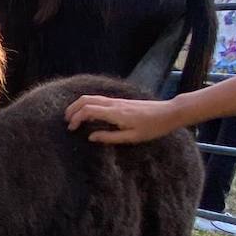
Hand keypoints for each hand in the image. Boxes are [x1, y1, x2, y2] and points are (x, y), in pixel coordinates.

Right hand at [65, 95, 188, 143]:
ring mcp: (117, 101)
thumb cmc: (153, 127)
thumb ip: (110, 137)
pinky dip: (88, 104)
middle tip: (66, 121)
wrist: (169, 112)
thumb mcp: (132, 137)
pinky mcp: (120, 101)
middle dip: (72, 108)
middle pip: (86, 99)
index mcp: (115, 113)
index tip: (72, 129)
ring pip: (91, 97)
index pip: (88, 110)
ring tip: (73, 116)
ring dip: (79, 105)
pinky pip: (98, 99)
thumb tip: (91, 137)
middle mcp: (113, 104)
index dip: (76, 118)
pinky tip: (87, 113)